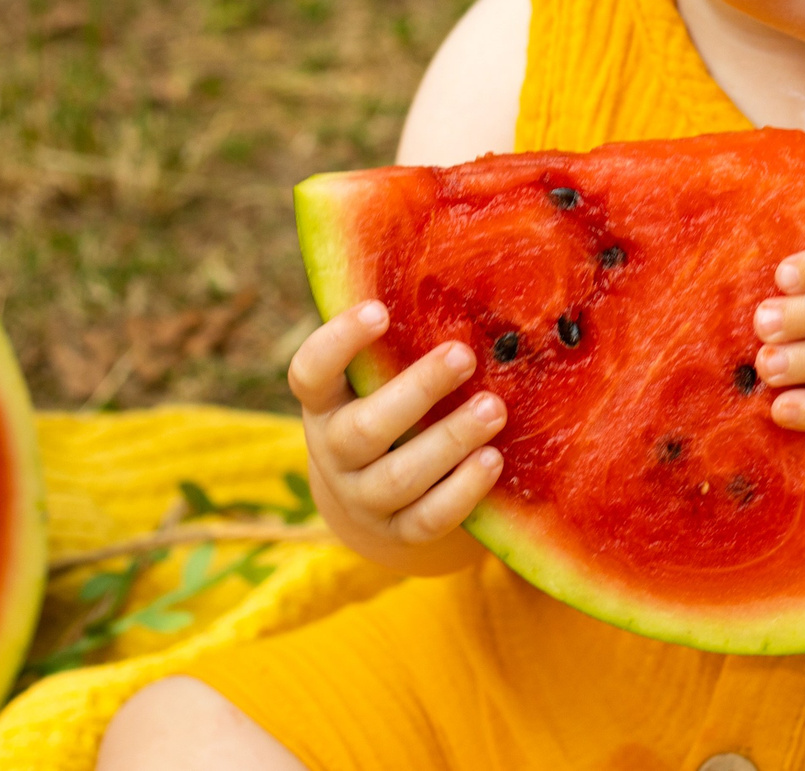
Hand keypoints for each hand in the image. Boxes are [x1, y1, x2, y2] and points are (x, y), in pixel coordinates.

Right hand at [288, 301, 503, 575]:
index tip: (380, 309)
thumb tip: (463, 271)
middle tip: (464, 354)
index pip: (311, 373)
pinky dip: (461, 492)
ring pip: (399, 477)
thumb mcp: (376, 381)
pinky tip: (493, 460)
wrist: (373, 504)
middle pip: (364, 430)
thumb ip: (399, 345)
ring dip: (449, 441)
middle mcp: (335, 452)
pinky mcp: (398, 533)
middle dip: (417, 391)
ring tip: (494, 408)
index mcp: (324, 404)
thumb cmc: (389, 412)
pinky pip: (427, 520)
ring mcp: (363, 498)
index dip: (338, 343)